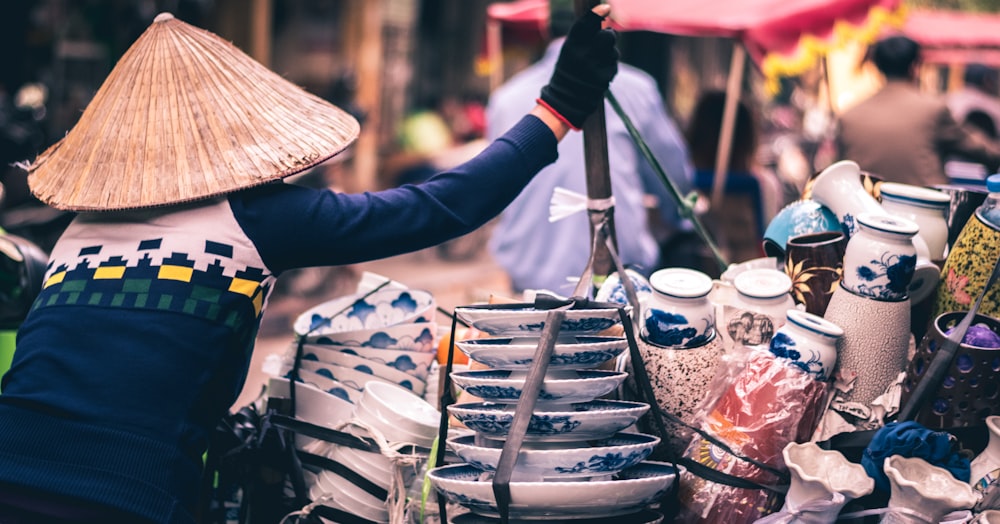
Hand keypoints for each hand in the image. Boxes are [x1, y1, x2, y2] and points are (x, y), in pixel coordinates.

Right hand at [538, 4, 617, 129]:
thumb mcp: (570, 51)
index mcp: (571, 45)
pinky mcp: (604, 78)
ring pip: (613, 51)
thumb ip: (585, 37)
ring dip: (610, 53)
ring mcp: (595, 67)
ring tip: (598, 61)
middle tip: (606, 37)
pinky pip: (614, 65)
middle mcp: (583, 55)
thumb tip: (607, 25)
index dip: (597, 13)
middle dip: (609, 36)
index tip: (606, 8)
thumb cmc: (569, 70)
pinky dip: (609, 67)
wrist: (566, 99)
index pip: (586, 24)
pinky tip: (599, 72)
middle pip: (608, 36)